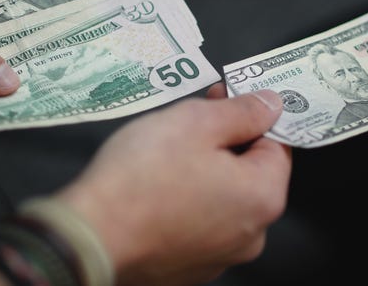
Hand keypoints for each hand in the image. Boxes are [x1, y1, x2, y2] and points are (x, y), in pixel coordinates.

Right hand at [58, 84, 290, 284]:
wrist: (90, 235)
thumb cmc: (144, 174)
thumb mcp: (196, 123)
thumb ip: (243, 111)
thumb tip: (271, 104)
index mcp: (263, 197)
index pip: (277, 145)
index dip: (251, 115)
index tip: (222, 97)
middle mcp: (251, 235)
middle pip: (249, 175)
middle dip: (224, 144)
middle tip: (187, 123)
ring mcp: (219, 257)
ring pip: (222, 200)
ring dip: (204, 174)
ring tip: (164, 158)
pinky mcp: (188, 269)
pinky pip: (198, 225)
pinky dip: (185, 205)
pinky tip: (156, 191)